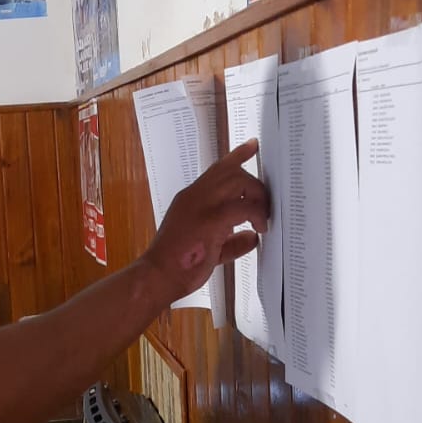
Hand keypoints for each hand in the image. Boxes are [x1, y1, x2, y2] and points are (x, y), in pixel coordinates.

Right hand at [139, 139, 268, 309]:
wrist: (158, 276)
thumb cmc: (178, 265)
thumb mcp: (209, 249)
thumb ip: (232, 241)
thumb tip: (252, 238)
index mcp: (190, 199)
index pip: (216, 170)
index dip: (236, 156)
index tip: (252, 146)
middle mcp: (194, 195)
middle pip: (232, 171)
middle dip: (254, 185)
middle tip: (264, 205)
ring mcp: (201, 205)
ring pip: (239, 181)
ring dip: (257, 197)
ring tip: (262, 218)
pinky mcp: (210, 219)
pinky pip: (243, 207)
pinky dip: (256, 215)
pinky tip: (259, 228)